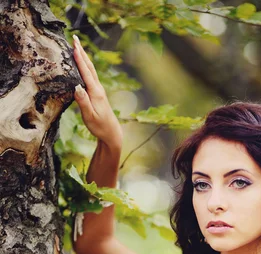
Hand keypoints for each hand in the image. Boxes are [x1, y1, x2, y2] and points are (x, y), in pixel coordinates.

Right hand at [73, 35, 122, 150]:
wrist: (111, 133)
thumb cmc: (99, 126)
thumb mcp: (89, 116)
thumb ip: (83, 102)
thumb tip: (77, 86)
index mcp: (95, 92)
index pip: (85, 72)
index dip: (79, 58)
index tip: (74, 45)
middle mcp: (98, 89)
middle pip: (89, 66)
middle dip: (82, 52)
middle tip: (74, 38)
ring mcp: (98, 90)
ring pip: (90, 70)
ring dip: (84, 57)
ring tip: (77, 46)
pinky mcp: (97, 94)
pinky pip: (90, 76)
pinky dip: (85, 66)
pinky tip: (82, 64)